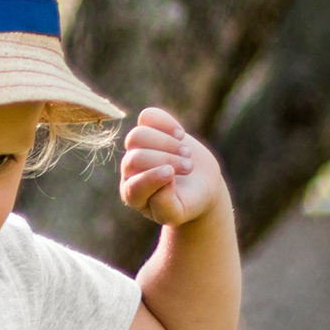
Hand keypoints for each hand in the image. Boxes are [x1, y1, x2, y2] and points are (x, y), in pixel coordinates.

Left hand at [120, 106, 222, 225]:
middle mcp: (129, 171)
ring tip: (186, 153)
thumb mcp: (179, 213)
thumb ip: (166, 206)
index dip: (151, 178)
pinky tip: (180, 135)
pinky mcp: (150, 129)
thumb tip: (161, 182)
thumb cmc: (188, 202)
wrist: (200, 184)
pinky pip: (148, 116)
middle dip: (166, 160)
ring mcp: (137, 148)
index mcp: (133, 195)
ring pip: (137, 135)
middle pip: (136, 157)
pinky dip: (165, 122)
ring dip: (166, 142)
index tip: (172, 174)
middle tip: (188, 168)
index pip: (133, 185)